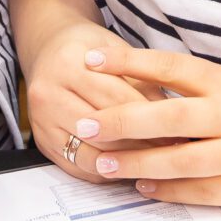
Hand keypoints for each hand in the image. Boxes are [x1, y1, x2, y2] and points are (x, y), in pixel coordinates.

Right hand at [24, 21, 157, 182]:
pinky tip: (128, 167)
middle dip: (142, 143)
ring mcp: (41, 121)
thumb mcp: (117, 49)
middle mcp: (48, 92)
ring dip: (126, 162)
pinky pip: (79, 167)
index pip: (117, 98)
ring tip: (154, 162)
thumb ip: (142, 79)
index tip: (179, 128)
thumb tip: (173, 116)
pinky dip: (106, 171)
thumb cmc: (89, 49)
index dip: (151, 115)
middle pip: (104, 130)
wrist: (48, 51)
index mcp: (68, 63)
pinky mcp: (42, 143)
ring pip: (91, 154)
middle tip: (173, 152)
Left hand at [76, 47, 220, 206]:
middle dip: (119, 121)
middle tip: (82, 125)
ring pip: (178, 159)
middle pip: (164, 116)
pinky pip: (204, 191)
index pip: (170, 67)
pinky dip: (172, 191)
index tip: (91, 58)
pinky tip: (147, 190)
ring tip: (102, 164)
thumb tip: (177, 88)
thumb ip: (220, 86)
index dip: (128, 63)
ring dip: (136, 164)